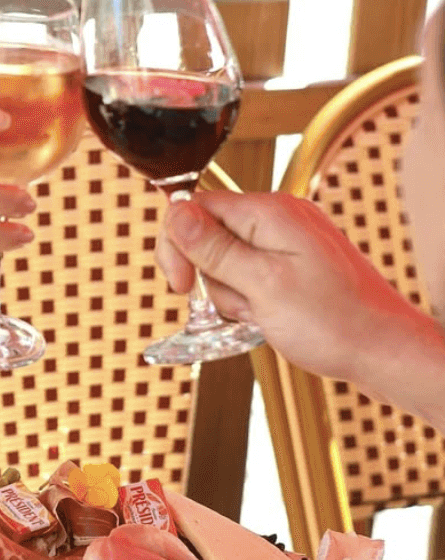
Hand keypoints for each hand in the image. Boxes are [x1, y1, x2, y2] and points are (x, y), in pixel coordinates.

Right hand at [156, 191, 429, 384]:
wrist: (384, 353)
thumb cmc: (333, 323)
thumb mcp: (262, 285)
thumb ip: (214, 248)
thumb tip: (174, 212)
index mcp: (271, 212)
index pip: (197, 207)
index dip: (178, 245)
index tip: (181, 286)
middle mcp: (280, 218)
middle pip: (209, 235)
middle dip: (212, 277)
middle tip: (239, 305)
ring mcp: (289, 242)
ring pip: (228, 262)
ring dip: (233, 294)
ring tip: (264, 315)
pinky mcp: (294, 265)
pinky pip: (251, 275)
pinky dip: (251, 300)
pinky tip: (271, 317)